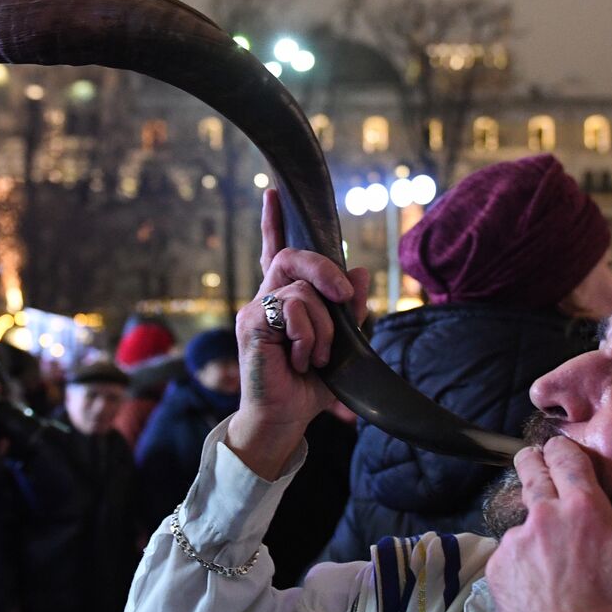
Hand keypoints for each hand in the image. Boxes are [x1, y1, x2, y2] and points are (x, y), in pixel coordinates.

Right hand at [225, 190, 368, 479]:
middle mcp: (266, 298)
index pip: (278, 252)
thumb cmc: (309, 385)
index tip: (273, 192)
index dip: (275, 222)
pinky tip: (301, 360)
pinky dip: (307, 337)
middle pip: (295, 256)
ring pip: (302, 291)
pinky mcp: (251, 324)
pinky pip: (292, 310)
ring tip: (316, 358)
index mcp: (284, 299)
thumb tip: (360, 271)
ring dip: (323, 328)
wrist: (285, 419)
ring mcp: (255, 309)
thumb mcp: (343, 344)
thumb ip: (351, 308)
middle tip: (344, 297)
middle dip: (326, 270)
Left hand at [487, 437, 611, 611]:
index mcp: (585, 510)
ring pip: (522, 515)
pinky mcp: (497, 572)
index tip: (565, 453)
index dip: (564, 449)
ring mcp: (513, 545)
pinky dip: (526, 555)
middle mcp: (541, 518)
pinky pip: (512, 550)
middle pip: (529, 469)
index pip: (564, 455)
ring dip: (537, 521)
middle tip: (547, 471)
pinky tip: (546, 583)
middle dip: (537, 463)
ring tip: (560, 557)